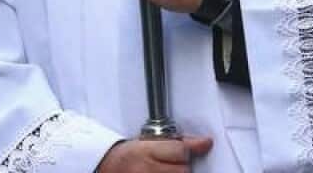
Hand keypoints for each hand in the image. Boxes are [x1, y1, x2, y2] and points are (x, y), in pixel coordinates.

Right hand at [95, 137, 213, 171]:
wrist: (107, 166)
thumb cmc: (130, 154)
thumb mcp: (151, 142)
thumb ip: (181, 142)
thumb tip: (206, 143)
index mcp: (147, 151)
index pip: (181, 151)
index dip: (184, 153)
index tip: (179, 154)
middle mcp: (145, 169)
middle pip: (183, 171)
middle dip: (181, 168)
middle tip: (170, 165)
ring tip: (165, 172)